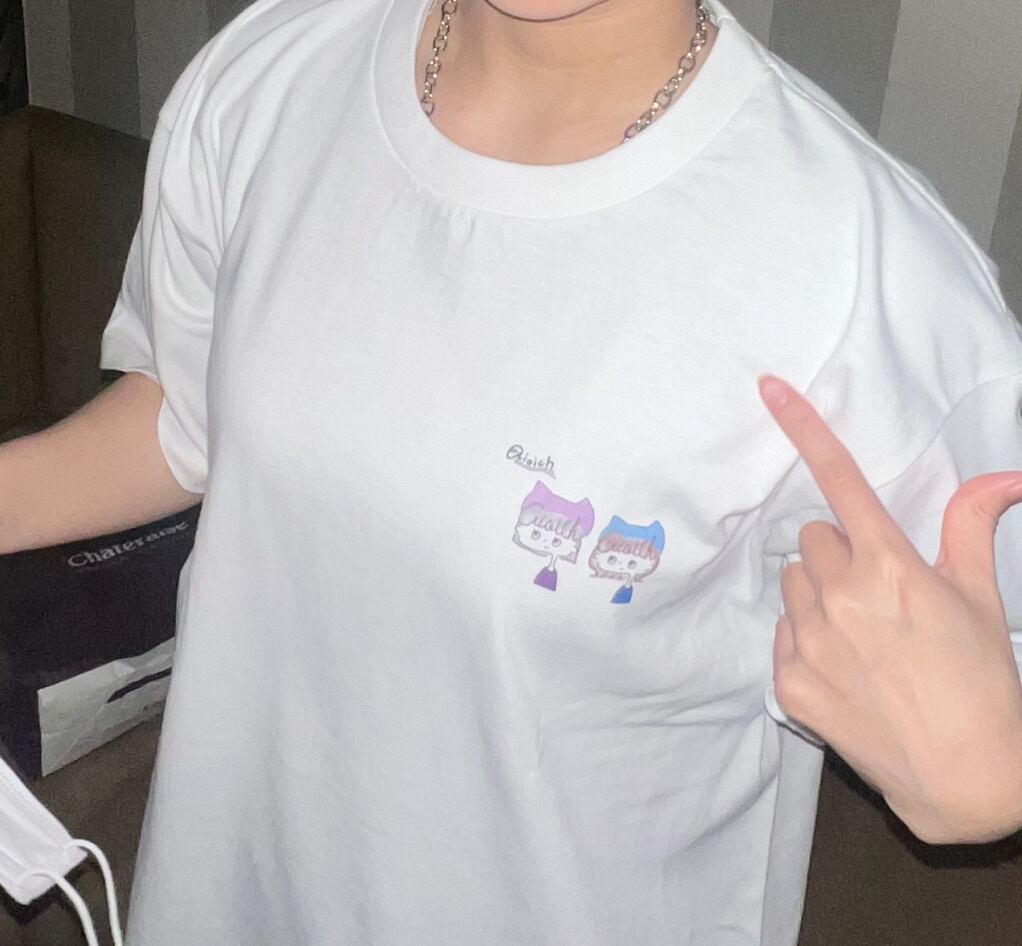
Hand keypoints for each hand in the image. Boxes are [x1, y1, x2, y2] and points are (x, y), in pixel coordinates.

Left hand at [758, 373, 1021, 843]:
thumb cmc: (982, 681)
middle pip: (814, 540)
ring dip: (819, 595)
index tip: (770, 388)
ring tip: (863, 633)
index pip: (841, 481)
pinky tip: (847, 669)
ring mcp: (810, 641)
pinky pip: (784, 634)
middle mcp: (841, 598)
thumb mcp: (981, 597)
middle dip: (840, 554)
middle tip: (878, 591)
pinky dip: (808, 640)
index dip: (806, 428)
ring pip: (794, 584)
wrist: (966, 775)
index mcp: (890, 568)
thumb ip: (973, 526)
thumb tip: (1004, 476)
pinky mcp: (789, 681)